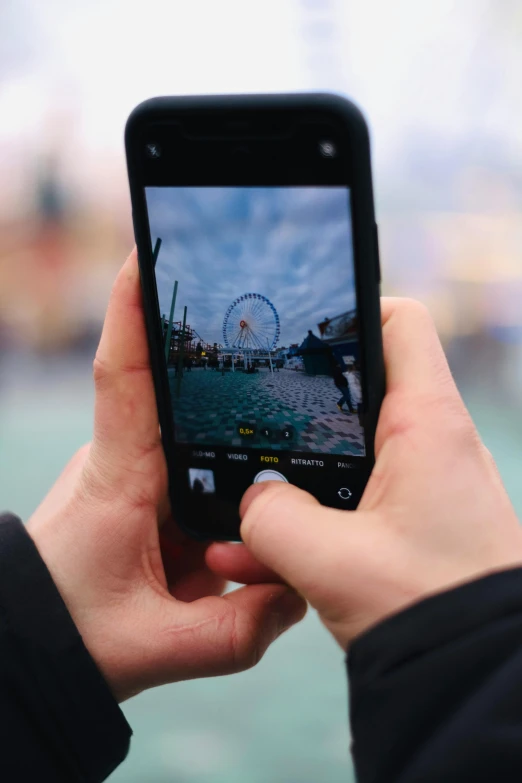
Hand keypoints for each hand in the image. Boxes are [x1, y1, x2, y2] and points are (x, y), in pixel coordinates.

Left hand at [27, 250, 304, 700]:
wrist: (39, 642)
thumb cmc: (77, 634)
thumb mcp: (162, 647)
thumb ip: (241, 629)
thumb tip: (298, 589)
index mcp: (121, 479)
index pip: (123, 374)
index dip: (132, 308)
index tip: (148, 249)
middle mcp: (127, 460)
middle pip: (171, 387)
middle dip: (213, 350)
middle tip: (269, 315)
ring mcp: (137, 471)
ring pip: (194, 431)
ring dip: (231, 425)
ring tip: (288, 413)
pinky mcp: (149, 490)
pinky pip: (195, 461)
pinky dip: (226, 462)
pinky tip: (262, 485)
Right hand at [208, 299, 521, 648]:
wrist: (477, 680)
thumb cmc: (433, 611)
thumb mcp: (330, 561)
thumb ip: (272, 519)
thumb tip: (254, 501)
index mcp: (428, 426)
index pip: (401, 324)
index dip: (352, 308)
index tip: (302, 326)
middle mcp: (433, 446)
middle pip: (361, 392)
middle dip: (300, 412)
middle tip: (252, 421)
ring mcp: (424, 486)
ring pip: (348, 457)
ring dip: (297, 481)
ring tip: (243, 514)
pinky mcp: (413, 525)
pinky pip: (354, 503)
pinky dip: (314, 519)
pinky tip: (261, 556)